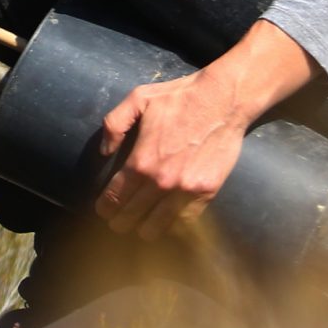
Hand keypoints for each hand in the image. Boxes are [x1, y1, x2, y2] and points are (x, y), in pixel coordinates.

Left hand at [92, 25, 318, 240]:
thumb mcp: (138, 98)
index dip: (105, 209)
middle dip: (120, 222)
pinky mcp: (206, 193)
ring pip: (156, 227)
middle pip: (131, 217)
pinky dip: (172, 225)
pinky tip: (166, 222)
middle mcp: (161, 181)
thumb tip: (104, 152)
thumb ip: (114, 124)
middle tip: (118, 221)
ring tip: (141, 226)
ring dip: (144, 229)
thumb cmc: (179, 98)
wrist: (223, 99)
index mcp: (141, 161)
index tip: (103, 211)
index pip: (114, 198)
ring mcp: (185, 190)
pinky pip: (184, 221)